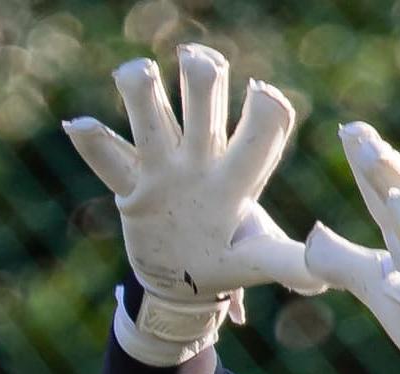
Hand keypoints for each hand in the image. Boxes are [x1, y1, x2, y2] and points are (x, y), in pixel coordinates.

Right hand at [64, 44, 323, 364]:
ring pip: (153, 118)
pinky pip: (110, 161)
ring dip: (144, 92)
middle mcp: (202, 158)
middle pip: (204, 102)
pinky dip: (93, 143)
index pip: (260, 130)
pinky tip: (77, 124)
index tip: (263, 96)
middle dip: (203, 78)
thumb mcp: (257, 262)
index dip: (265, 110)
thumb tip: (322, 275)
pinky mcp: (132, 187)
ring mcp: (164, 169)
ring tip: (135, 74)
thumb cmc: (227, 261)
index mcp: (238, 174)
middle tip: (196, 64)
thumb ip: (286, 263)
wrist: (184, 283)